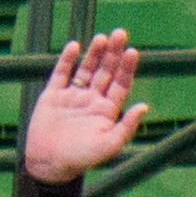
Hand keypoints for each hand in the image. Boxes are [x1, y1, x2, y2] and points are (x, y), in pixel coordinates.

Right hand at [22, 34, 146, 184]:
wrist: (50, 163)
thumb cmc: (82, 158)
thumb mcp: (110, 144)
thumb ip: (127, 125)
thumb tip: (145, 106)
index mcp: (108, 110)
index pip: (121, 84)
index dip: (126, 67)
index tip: (132, 51)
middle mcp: (92, 100)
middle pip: (106, 71)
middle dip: (113, 53)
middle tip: (120, 33)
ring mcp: (72, 96)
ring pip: (86, 70)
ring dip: (94, 54)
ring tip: (102, 37)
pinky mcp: (52, 95)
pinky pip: (61, 73)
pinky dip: (67, 60)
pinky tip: (74, 46)